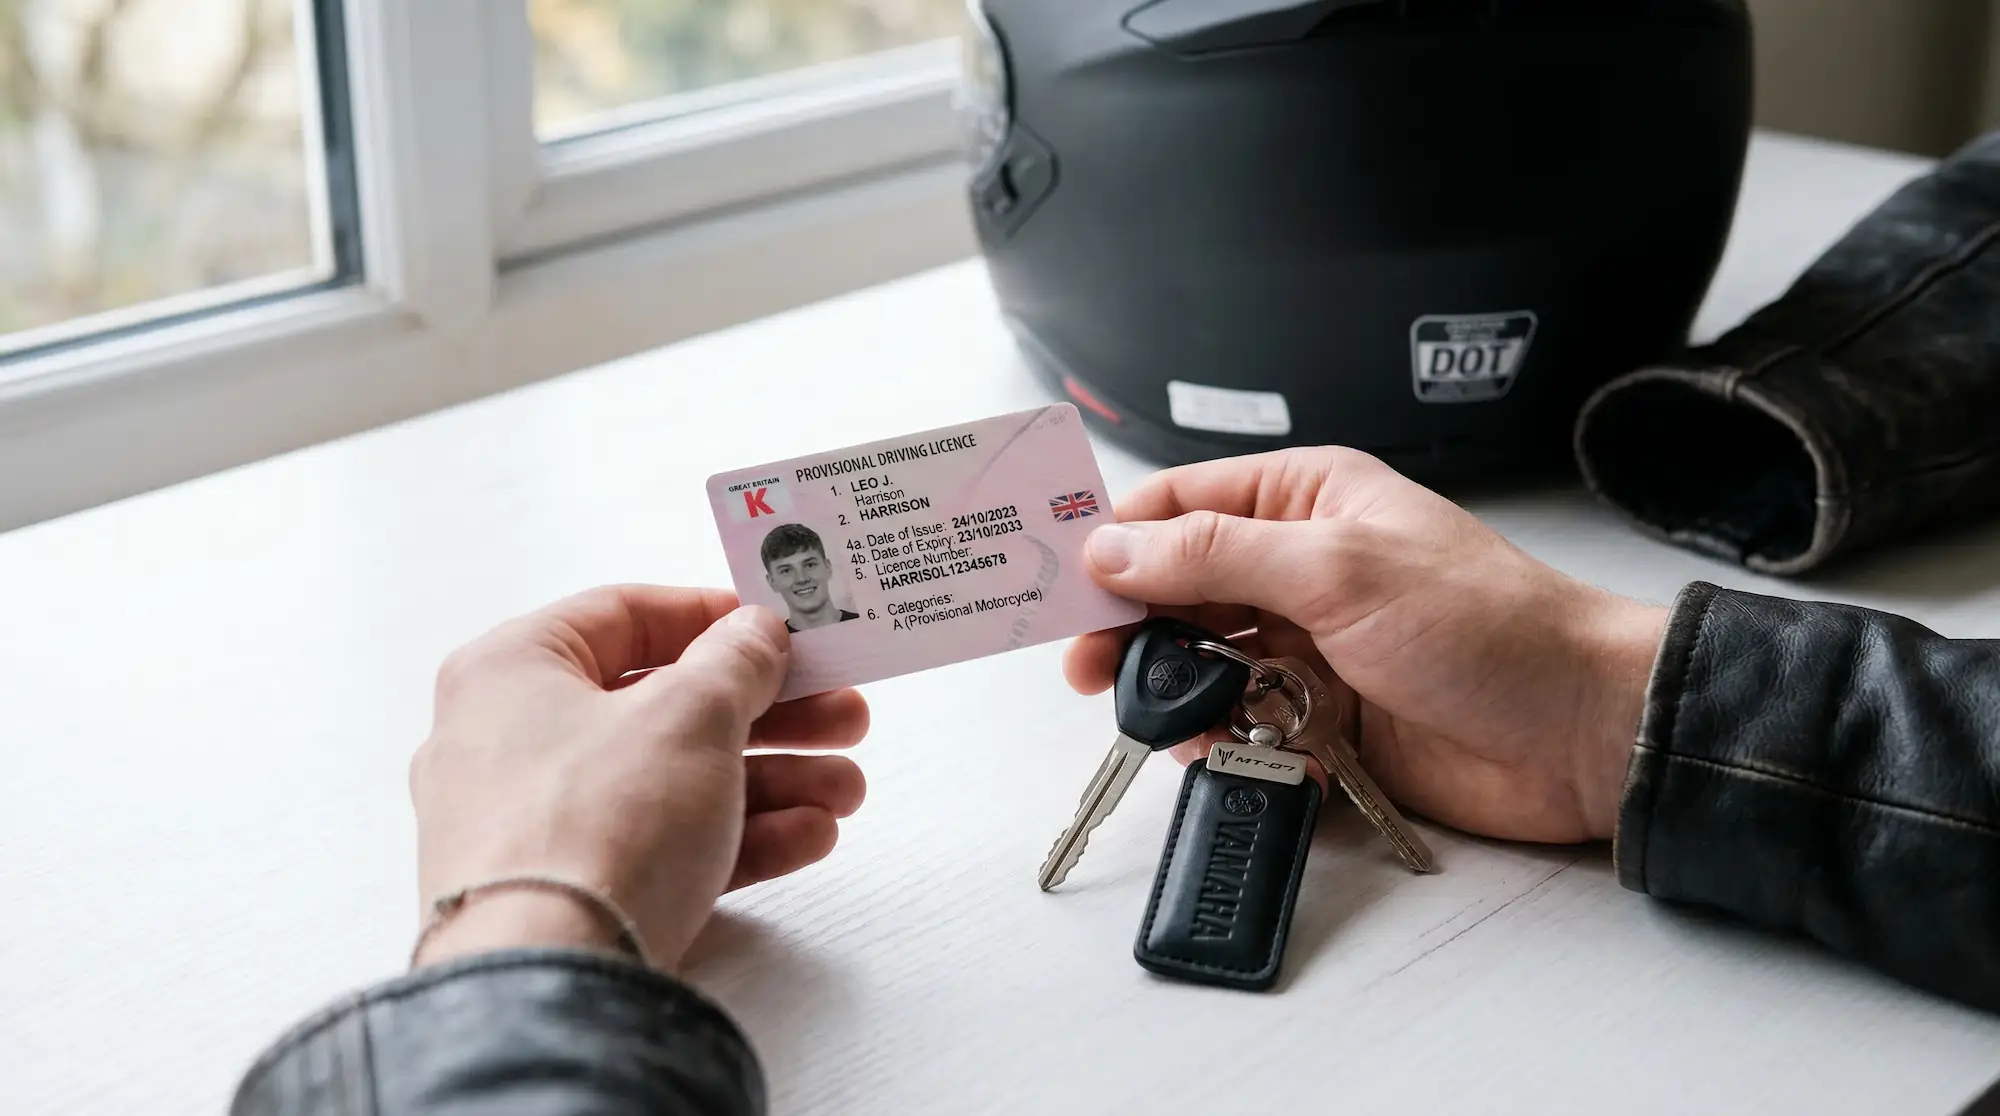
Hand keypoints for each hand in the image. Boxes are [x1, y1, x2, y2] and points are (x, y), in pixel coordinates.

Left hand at [408, 586, 868, 972]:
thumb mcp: (691, 714)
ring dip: (771, 782)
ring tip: (845, 791)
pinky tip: (808, 838)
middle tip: (843, 715)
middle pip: (664, 706)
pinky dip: (736, 837)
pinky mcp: (567, 894)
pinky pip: (661, 846)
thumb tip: (757, 634)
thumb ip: (738, 661)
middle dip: (771, 715)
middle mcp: (509, 742)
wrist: (548, 982)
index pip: (624, 615)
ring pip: (673, 782)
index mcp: (512, 669)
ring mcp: (535, 825)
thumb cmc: (596, 824)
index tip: (782, 631)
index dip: (715, 618)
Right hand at [1064, 448, 1667, 844]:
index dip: (1116, 540)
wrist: (1578, 732)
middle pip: (1177, 589)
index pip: (1180, 504)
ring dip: (1176, 693)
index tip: (1065, 584)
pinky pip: (1241, 729)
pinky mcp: (1324, 720)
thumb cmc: (1488, 626)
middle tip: (1092, 668)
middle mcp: (1301, 568)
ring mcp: (1310, 647)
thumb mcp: (1337, 569)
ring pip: (1202, 665)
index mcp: (1307, 500)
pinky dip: (1222, 744)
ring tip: (1160, 718)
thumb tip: (1113, 546)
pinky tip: (1220, 752)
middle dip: (1131, 627)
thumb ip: (1215, 556)